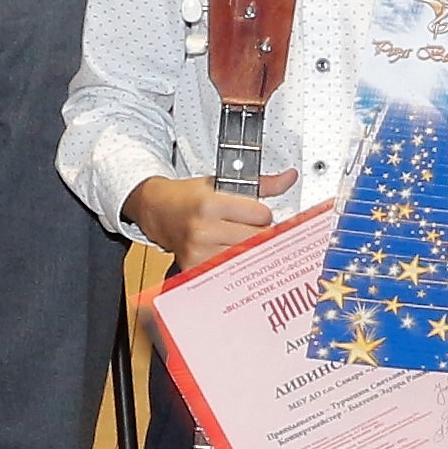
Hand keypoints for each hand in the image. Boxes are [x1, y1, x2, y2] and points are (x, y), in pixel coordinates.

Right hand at [131, 167, 296, 271]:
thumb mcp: (223, 182)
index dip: (263, 214)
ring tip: (240, 239)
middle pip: (257, 239)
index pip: (261, 216)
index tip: (256, 213)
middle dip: (260, 233)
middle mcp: (203, 230)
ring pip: (246, 257)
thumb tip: (289, 177)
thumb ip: (262, 183)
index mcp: (210, 205)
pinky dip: (235, 264)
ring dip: (250, 251)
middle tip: (250, 228)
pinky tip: (230, 253)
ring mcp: (197, 252)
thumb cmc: (190, 196)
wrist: (158, 210)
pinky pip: (229, 271)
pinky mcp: (193, 268)